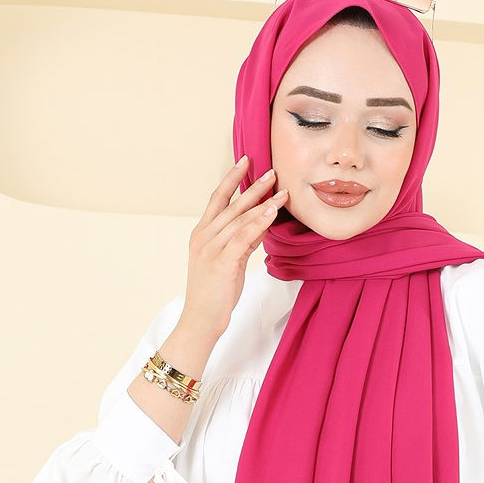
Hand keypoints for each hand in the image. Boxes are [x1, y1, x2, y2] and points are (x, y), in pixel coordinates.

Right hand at [182, 155, 288, 333]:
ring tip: (282, 191)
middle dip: (253, 186)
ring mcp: (211, 248)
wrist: (201, 321)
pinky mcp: (221, 262)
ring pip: (240, 219)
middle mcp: (203, 236)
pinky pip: (244, 237)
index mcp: (201, 234)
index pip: (217, 198)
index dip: (232, 178)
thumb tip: (261, 224)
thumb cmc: (215, 294)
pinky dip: (259, 223)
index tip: (246, 161)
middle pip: (231, 204)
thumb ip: (242, 242)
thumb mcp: (229, 262)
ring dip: (263, 203)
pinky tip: (272, 213)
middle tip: (273, 171)